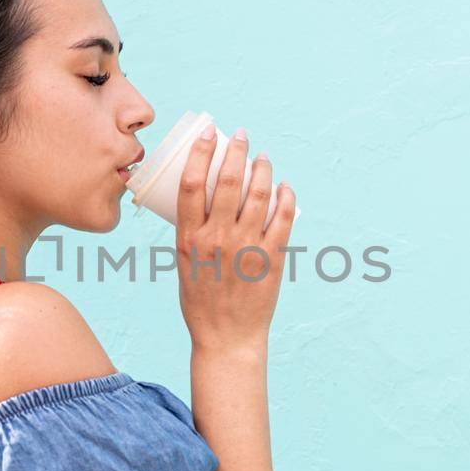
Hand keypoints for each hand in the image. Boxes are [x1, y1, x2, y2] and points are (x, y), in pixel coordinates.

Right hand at [175, 125, 296, 353]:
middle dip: (236, 150)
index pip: (191, 183)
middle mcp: (218, 238)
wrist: (227, 337)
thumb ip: (193, 232)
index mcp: (190, 238)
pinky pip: (283, 217)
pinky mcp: (272, 257)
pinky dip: (285, 196)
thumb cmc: (201, 300)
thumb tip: (207, 200)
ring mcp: (247, 247)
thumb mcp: (184, 263)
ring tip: (263, 157)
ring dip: (262, 168)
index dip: (201, 152)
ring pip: (258, 193)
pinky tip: (284, 186)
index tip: (209, 134)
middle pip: (227, 181)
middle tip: (242, 136)